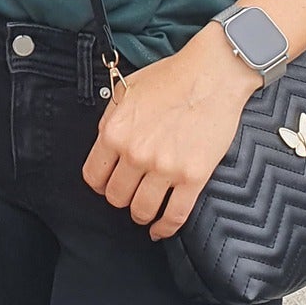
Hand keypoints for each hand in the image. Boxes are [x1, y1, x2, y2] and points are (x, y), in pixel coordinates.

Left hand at [82, 27, 258, 240]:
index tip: (107, 184)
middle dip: (121, 198)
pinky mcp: (193, 177)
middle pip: (116, 197)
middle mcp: (136, 153)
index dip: (100, 183)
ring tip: (145, 209)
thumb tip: (105, 145)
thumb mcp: (126, 90)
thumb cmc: (170, 77)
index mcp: (115, 132)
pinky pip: (175, 215)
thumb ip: (111, 120)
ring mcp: (165, 168)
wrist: (211, 75)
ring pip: (142, 211)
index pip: (93, 176)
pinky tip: (161, 229)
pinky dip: (165, 228)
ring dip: (141, 214)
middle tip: (130, 192)